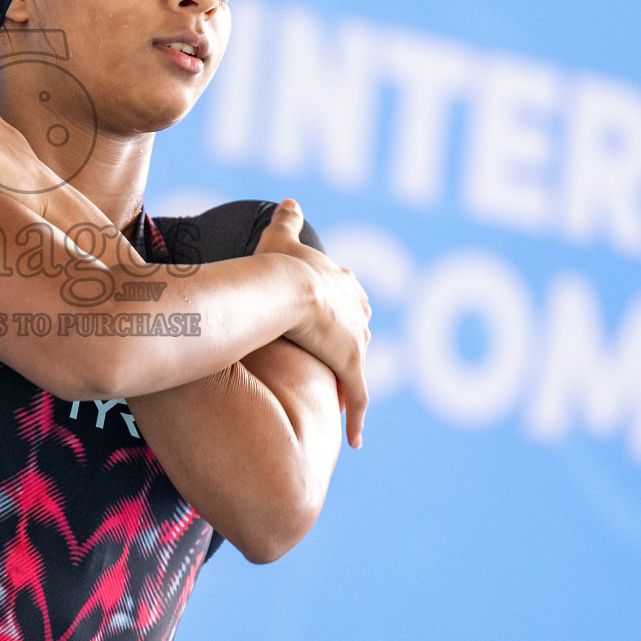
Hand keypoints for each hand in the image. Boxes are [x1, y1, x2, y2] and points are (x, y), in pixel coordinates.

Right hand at [255, 199, 371, 448]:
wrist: (287, 288)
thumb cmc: (280, 263)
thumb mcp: (282, 237)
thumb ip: (287, 219)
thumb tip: (290, 200)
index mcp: (343, 284)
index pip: (349, 298)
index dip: (341, 309)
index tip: (333, 318)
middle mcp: (357, 312)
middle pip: (360, 331)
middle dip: (351, 343)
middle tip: (336, 357)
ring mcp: (356, 341)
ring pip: (358, 365)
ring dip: (350, 380)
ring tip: (337, 396)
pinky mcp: (351, 367)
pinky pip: (355, 400)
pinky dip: (355, 419)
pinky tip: (354, 440)